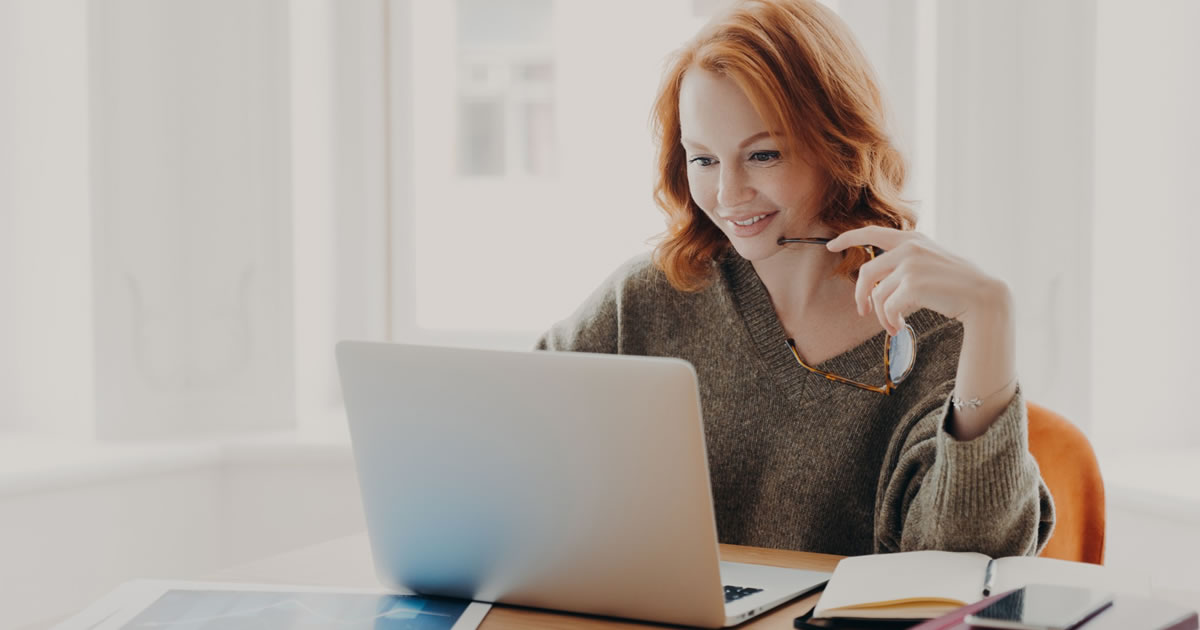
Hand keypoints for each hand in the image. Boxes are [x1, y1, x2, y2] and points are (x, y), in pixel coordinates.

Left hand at [828, 225, 1016, 439]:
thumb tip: (879, 284)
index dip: (848, 237)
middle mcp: (909, 248)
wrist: (984, 297)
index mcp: (912, 240)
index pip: (872, 232)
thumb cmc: (958, 284)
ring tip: (893, 326)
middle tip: (862, 312)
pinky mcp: (913, 284)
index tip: (830, 244)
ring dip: (882, 316)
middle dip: (860, 296)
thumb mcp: (932, 262)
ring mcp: (910, 265)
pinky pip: (888, 308)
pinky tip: (901, 327)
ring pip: (878, 295)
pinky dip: (891, 321)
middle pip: (866, 273)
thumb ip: (908, 262)